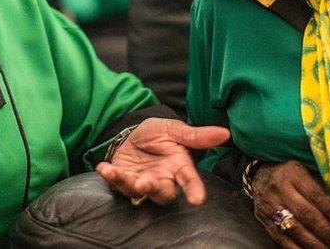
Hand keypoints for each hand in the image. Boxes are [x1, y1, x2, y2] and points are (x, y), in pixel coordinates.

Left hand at [95, 118, 229, 205]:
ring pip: (138, 192)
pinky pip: (117, 183)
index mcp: (178, 166)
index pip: (189, 180)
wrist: (133, 132)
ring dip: (128, 184)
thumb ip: (197, 135)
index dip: (194, 190)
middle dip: (154, 189)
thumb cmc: (158, 133)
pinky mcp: (124, 180)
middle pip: (163, 193)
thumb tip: (225, 133)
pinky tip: (104, 167)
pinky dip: (110, 176)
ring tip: (118, 173)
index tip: (198, 199)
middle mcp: (162, 178)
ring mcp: (142, 181)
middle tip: (145, 183)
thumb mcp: (175, 130)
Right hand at [250, 160, 329, 248]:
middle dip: (327, 233)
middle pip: (306, 215)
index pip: (317, 197)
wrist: (259, 176)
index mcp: (294, 174)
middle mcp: (280, 189)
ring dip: (314, 245)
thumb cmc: (290, 176)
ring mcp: (270, 206)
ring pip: (294, 230)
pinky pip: (282, 239)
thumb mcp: (306, 173)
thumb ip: (322, 189)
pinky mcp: (264, 221)